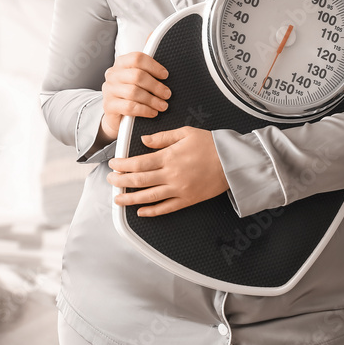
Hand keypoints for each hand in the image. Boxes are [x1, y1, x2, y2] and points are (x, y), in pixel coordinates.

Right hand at [99, 52, 171, 141]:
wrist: (117, 116)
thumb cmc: (131, 95)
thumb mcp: (137, 81)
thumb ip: (148, 73)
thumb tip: (166, 73)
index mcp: (121, 63)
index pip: (137, 58)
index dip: (154, 66)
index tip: (165, 75)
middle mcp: (113, 74)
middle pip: (137, 75)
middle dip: (156, 86)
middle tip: (167, 94)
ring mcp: (109, 90)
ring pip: (133, 92)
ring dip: (152, 100)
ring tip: (162, 105)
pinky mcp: (109, 106)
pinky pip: (129, 107)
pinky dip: (144, 110)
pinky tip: (152, 112)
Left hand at [107, 126, 229, 216]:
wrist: (232, 162)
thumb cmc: (211, 144)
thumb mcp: (185, 133)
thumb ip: (162, 137)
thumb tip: (144, 141)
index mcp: (169, 157)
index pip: (138, 163)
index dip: (122, 165)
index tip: (113, 164)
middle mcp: (171, 175)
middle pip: (139, 181)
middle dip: (121, 181)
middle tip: (110, 180)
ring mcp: (179, 190)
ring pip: (148, 197)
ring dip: (130, 199)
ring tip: (117, 199)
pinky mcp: (187, 200)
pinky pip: (166, 208)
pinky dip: (151, 211)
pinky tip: (140, 211)